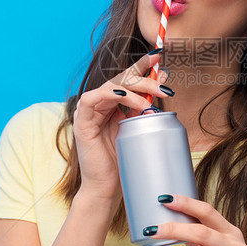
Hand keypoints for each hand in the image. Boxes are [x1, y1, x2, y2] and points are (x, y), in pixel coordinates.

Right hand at [72, 50, 170, 204]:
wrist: (107, 188)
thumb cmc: (124, 162)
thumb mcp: (139, 129)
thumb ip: (146, 108)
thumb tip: (163, 86)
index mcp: (112, 104)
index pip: (128, 79)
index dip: (142, 65)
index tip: (159, 57)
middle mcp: (100, 104)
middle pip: (122, 80)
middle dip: (145, 78)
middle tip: (164, 85)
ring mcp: (89, 111)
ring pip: (111, 86)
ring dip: (134, 89)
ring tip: (152, 99)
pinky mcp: (81, 120)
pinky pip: (94, 98)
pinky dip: (110, 94)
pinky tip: (125, 97)